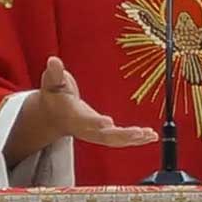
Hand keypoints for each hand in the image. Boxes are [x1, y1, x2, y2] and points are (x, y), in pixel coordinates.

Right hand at [39, 56, 157, 146]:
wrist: (52, 116)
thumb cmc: (54, 97)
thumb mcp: (51, 82)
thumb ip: (54, 73)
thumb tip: (53, 60)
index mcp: (73, 116)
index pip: (84, 120)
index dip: (95, 122)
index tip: (108, 122)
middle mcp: (85, 128)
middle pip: (103, 136)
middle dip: (121, 136)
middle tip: (138, 133)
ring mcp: (95, 133)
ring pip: (115, 141)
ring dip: (133, 139)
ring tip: (149, 135)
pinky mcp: (103, 134)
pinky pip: (120, 140)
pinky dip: (135, 139)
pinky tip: (150, 136)